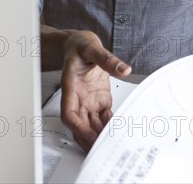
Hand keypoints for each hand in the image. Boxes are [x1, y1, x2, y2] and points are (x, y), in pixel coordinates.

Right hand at [60, 30, 131, 151]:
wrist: (79, 44)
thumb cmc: (79, 46)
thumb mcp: (92, 48)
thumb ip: (107, 59)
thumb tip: (123, 68)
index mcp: (71, 87)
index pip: (69, 114)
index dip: (77, 127)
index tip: (88, 134)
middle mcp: (78, 97)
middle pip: (81, 125)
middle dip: (90, 139)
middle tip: (104, 148)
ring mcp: (88, 100)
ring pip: (92, 124)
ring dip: (100, 135)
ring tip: (113, 143)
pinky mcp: (99, 99)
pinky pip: (103, 117)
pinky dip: (110, 125)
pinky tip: (118, 131)